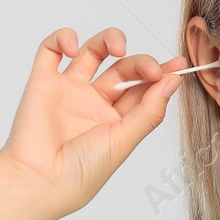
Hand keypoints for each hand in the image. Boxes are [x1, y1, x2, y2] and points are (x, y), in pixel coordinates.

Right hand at [0, 26, 187, 216]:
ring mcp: (68, 90)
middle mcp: (92, 103)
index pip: (142, 89)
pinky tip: (74, 47)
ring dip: (109, 40)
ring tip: (118, 48)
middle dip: (141, 63)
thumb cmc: (80, 172)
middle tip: (152, 69)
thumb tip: (172, 81)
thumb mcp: (124, 141)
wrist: (40, 181)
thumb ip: (149, 110)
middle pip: (123, 69)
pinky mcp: (43, 82)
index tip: (179, 66)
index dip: (161, 75)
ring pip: (92, 51)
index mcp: (114, 121)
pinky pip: (51, 50)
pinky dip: (63, 38)